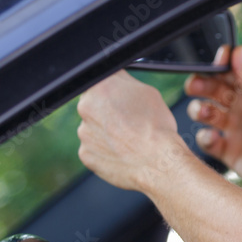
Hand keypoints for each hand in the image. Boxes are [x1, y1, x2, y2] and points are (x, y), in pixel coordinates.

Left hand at [77, 71, 186, 191]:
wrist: (158, 162)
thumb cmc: (156, 127)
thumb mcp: (148, 92)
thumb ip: (125, 83)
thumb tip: (117, 79)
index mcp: (99, 88)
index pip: (101, 84)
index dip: (114, 94)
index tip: (123, 102)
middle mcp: (85, 108)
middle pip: (94, 107)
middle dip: (108, 113)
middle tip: (129, 123)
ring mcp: (83, 133)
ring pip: (93, 129)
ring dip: (107, 133)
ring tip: (129, 141)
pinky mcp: (85, 154)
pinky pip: (93, 150)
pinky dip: (105, 151)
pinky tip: (123, 153)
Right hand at [184, 45, 241, 197]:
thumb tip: (239, 51)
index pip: (231, 74)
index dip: (218, 67)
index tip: (208, 65)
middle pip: (215, 92)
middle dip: (202, 86)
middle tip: (193, 86)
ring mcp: (236, 130)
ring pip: (208, 114)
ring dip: (200, 110)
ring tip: (203, 112)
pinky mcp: (229, 151)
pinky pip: (209, 141)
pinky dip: (205, 138)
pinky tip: (211, 137)